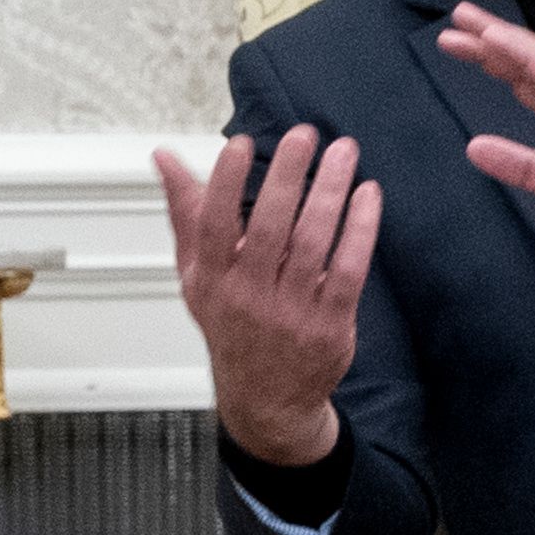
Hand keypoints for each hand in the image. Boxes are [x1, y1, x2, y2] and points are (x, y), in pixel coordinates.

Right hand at [156, 127, 379, 465]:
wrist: (267, 400)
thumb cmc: (232, 326)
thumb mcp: (197, 276)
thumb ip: (186, 214)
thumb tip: (166, 158)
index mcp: (212, 279)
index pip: (214, 224)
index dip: (225, 182)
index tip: (240, 143)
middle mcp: (249, 295)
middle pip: (269, 227)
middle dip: (288, 176)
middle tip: (305, 135)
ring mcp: (292, 311)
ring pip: (313, 243)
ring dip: (330, 193)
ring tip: (343, 153)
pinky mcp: (330, 323)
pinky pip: (348, 269)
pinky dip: (360, 230)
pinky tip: (368, 197)